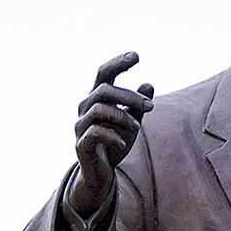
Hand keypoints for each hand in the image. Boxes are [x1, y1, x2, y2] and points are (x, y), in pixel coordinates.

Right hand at [69, 52, 153, 219]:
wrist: (100, 174)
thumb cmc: (115, 144)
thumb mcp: (131, 124)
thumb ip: (137, 106)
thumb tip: (148, 84)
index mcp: (96, 98)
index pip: (104, 73)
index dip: (118, 63)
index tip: (137, 56)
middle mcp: (85, 107)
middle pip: (104, 90)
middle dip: (129, 96)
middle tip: (150, 107)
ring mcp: (81, 125)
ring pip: (99, 109)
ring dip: (122, 116)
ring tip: (136, 128)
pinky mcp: (81, 144)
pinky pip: (95, 133)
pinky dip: (113, 136)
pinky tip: (124, 143)